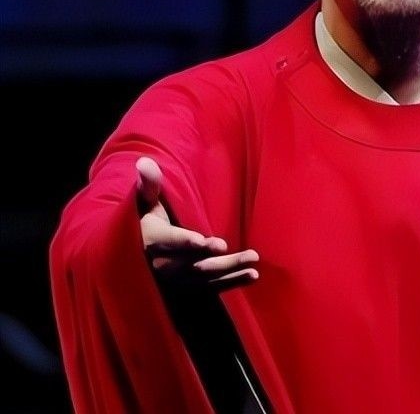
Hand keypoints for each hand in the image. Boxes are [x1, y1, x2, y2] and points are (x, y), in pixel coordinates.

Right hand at [136, 157, 258, 290]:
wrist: (134, 254)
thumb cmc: (145, 220)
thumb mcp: (145, 202)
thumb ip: (149, 184)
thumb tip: (144, 162)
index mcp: (152, 239)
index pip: (169, 241)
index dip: (185, 243)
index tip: (205, 242)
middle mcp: (162, 265)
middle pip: (194, 265)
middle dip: (221, 262)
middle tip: (250, 254)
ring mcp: (174, 279)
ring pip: (205, 278)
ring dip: (231, 273)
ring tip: (254, 266)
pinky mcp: (186, 287)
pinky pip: (210, 287)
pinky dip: (231, 283)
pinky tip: (252, 275)